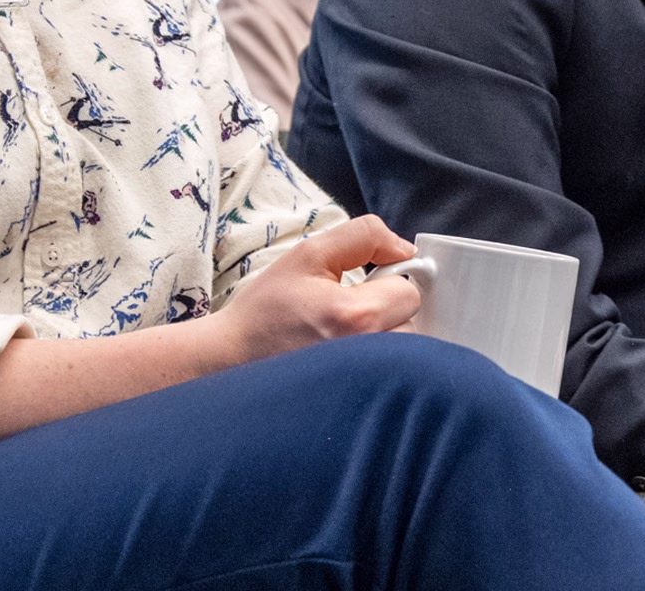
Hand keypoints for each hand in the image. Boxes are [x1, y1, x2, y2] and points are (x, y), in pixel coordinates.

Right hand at [200, 216, 421, 366]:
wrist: (231, 359)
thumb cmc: (267, 309)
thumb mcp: (309, 254)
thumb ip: (363, 237)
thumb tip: (405, 249)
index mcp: (354, 317)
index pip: (409, 294)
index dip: (389, 282)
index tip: (364, 286)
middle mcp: (365, 358)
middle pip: (413, 327)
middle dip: (388, 314)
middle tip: (349, 314)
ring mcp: (362, 387)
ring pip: (405, 357)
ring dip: (385, 342)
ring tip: (346, 338)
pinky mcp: (358, 407)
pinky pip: (391, 382)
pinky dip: (378, 369)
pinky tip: (349, 362)